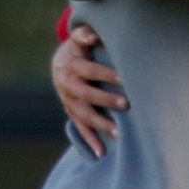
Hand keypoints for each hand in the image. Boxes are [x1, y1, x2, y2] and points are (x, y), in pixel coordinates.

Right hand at [52, 24, 125, 156]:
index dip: (107, 74)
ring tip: (119, 132)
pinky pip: (80, 129)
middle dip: (106, 100)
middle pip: (87, 95)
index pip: (90, 71)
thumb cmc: (78, 49)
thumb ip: (84, 35)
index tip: (125, 77)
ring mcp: (68, 102)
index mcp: (71, 66)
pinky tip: (102, 153)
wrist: (60, 63)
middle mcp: (67, 85)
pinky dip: (91, 141)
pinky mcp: (72, 113)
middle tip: (127, 103)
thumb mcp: (78, 39)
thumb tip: (93, 35)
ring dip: (101, 124)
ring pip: (84, 115)